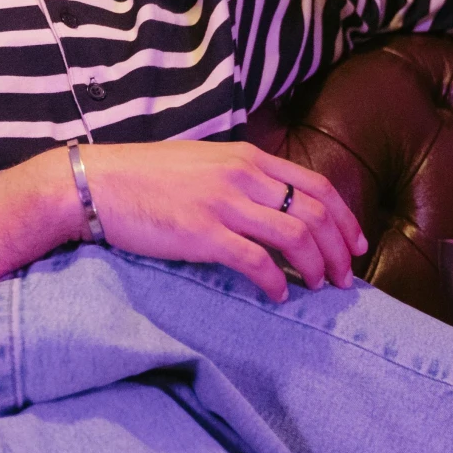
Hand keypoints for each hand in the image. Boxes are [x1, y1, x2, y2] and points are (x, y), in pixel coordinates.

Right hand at [82, 141, 368, 299]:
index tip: (356, 244)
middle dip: (339, 249)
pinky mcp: (203, 233)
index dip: (345, 218)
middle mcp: (243, 177)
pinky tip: (279, 295)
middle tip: (344, 279)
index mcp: (248, 158)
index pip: (317, 186)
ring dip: (317, 267)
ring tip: (320, 288)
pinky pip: (257, 261)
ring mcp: (224, 204)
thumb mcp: (205, 163)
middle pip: (315, 214)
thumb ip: (242, 178)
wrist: (96, 184)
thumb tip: (275, 207)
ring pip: (296, 237)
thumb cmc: (146, 176)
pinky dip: (277, 281)